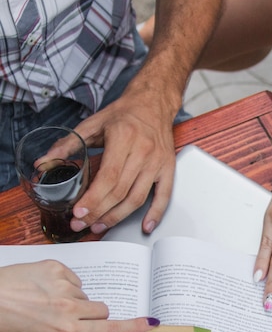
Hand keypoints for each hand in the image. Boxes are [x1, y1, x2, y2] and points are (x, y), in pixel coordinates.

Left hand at [0, 261, 155, 331]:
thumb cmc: (6, 327)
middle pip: (103, 310)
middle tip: (70, 319)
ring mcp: (63, 285)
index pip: (110, 329)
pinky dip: (62, 284)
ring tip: (43, 303)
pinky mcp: (55, 267)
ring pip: (86, 295)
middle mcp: (69, 308)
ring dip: (72, 300)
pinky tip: (40, 289)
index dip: (133, 327)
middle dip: (92, 315)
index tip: (151, 324)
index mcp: (66, 331)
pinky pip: (74, 279)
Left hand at [69, 85, 177, 235]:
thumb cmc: (124, 115)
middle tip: (83, 224)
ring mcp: (157, 162)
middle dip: (99, 212)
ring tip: (101, 226)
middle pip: (120, 191)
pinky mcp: (168, 169)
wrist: (153, 104)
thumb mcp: (92, 123)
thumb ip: (67, 144)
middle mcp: (143, 151)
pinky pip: (163, 196)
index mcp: (123, 138)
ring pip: (137, 198)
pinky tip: (144, 227)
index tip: (79, 213)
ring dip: (118, 216)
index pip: (108, 177)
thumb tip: (44, 162)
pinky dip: (155, 214)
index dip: (93, 199)